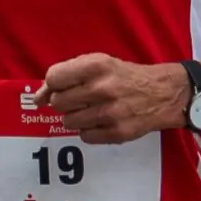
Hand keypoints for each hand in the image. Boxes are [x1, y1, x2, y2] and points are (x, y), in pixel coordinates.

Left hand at [33, 54, 185, 143]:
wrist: (162, 93)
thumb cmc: (123, 76)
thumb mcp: (98, 64)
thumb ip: (67, 75)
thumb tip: (38, 97)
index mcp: (96, 66)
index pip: (54, 78)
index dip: (52, 85)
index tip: (59, 88)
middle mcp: (102, 88)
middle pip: (58, 102)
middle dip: (64, 102)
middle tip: (80, 99)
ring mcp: (110, 112)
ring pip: (69, 122)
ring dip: (75, 117)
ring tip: (91, 110)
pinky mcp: (117, 132)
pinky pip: (84, 137)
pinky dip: (88, 130)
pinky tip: (100, 121)